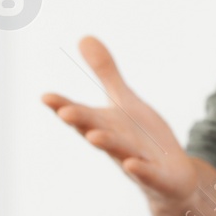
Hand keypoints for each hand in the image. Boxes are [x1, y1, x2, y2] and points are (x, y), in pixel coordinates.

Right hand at [42, 36, 199, 205]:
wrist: (170, 178)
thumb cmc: (141, 139)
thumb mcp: (125, 102)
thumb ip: (105, 73)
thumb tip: (84, 36)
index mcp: (105, 125)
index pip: (81, 114)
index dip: (63, 106)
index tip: (45, 97)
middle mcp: (115, 144)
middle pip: (95, 130)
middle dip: (81, 122)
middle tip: (64, 112)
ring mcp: (135, 162)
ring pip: (119, 152)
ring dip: (106, 144)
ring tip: (94, 136)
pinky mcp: (157, 179)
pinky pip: (147, 175)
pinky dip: (140, 170)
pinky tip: (131, 165)